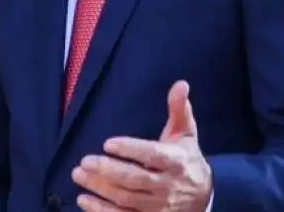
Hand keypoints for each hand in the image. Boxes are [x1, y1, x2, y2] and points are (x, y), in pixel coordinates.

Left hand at [72, 81, 211, 211]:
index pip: (152, 155)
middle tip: (84, 161)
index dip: (130, 149)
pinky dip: (102, 211)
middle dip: (108, 171)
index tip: (108, 143)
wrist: (205, 197)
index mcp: (175, 161)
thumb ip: (179, 109)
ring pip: (126, 199)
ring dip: (100, 188)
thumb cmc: (187, 159)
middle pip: (135, 180)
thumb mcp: (186, 133)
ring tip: (78, 174)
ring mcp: (158, 206)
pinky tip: (84, 200)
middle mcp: (167, 186)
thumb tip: (181, 84)